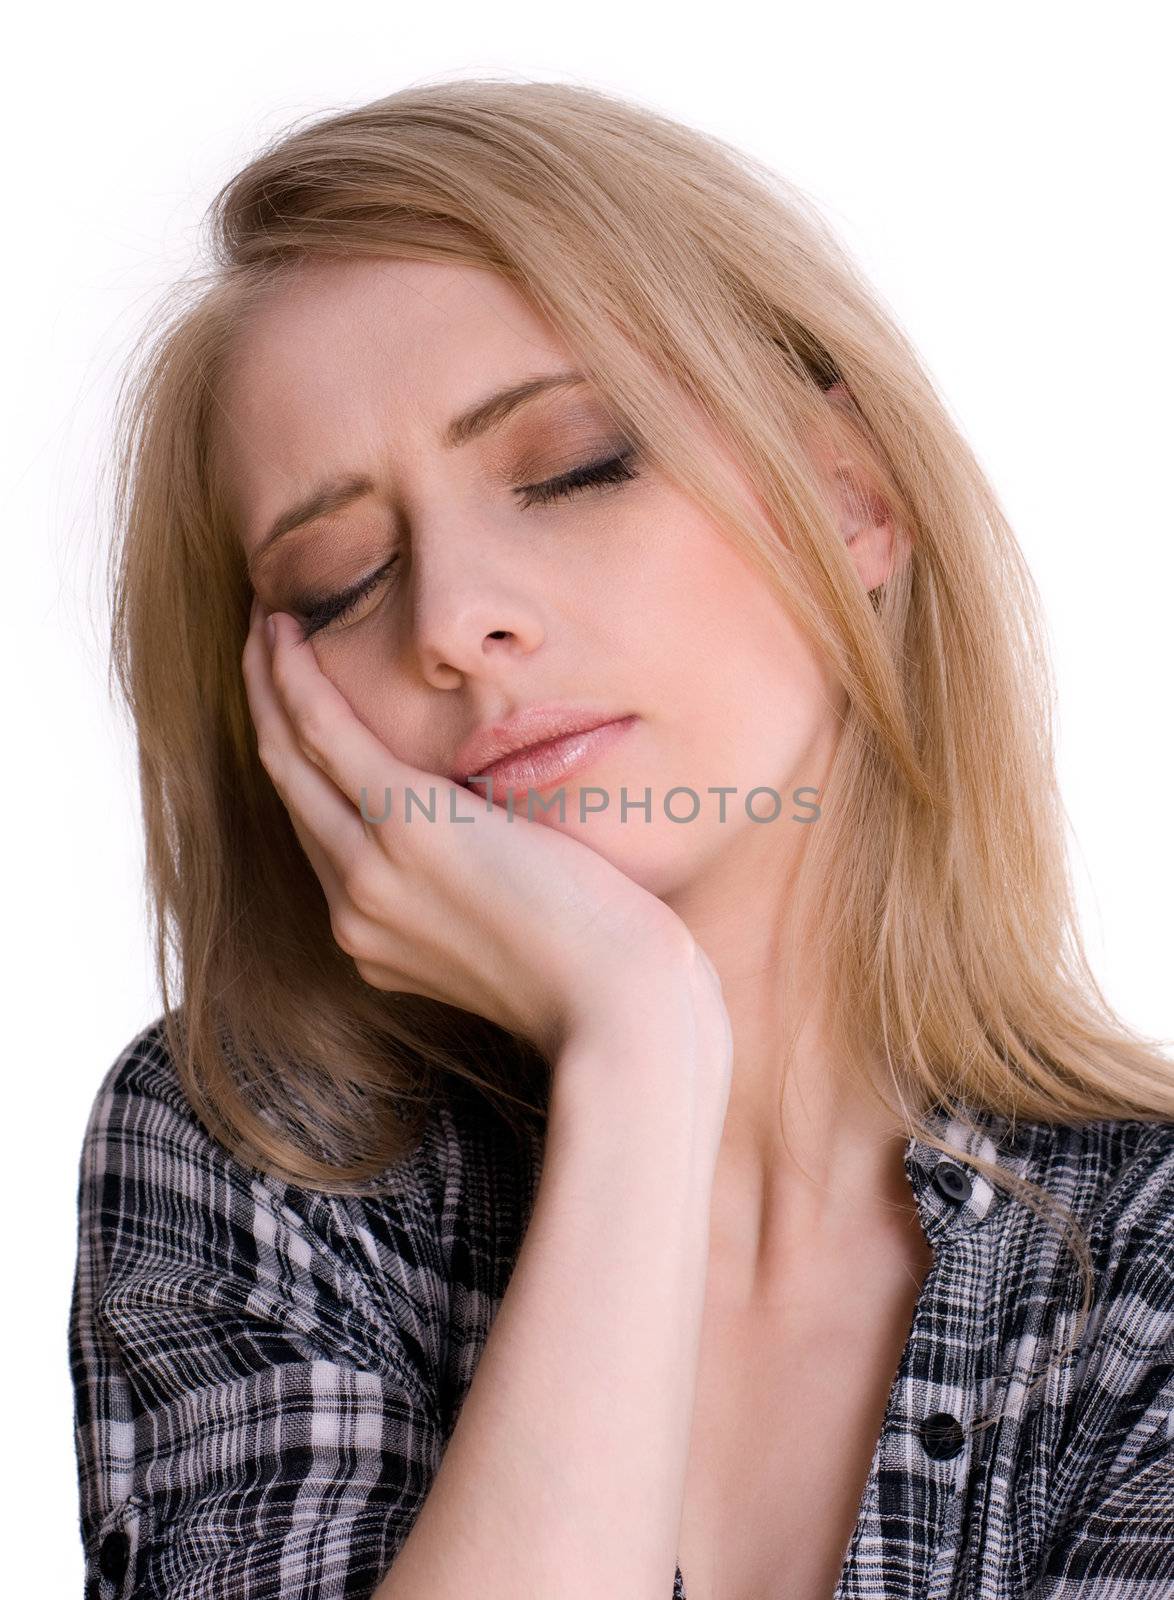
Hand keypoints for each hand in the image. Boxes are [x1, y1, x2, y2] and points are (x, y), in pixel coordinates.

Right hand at [241, 598, 709, 1061]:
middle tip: (262, 649)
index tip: (297, 714)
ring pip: (292, 757)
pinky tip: (285, 632)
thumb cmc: (600, 975)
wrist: (620, 1010)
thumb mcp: (518, 939)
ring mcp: (370, 873)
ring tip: (265, 627)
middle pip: (291, 794)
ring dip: (269, 684)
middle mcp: (354, 911)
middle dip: (268, 715)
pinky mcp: (406, 827)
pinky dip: (296, 680)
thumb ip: (479, 898)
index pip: (323, 837)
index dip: (303, 771)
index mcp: (379, 939)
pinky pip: (327, 735)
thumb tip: (495, 849)